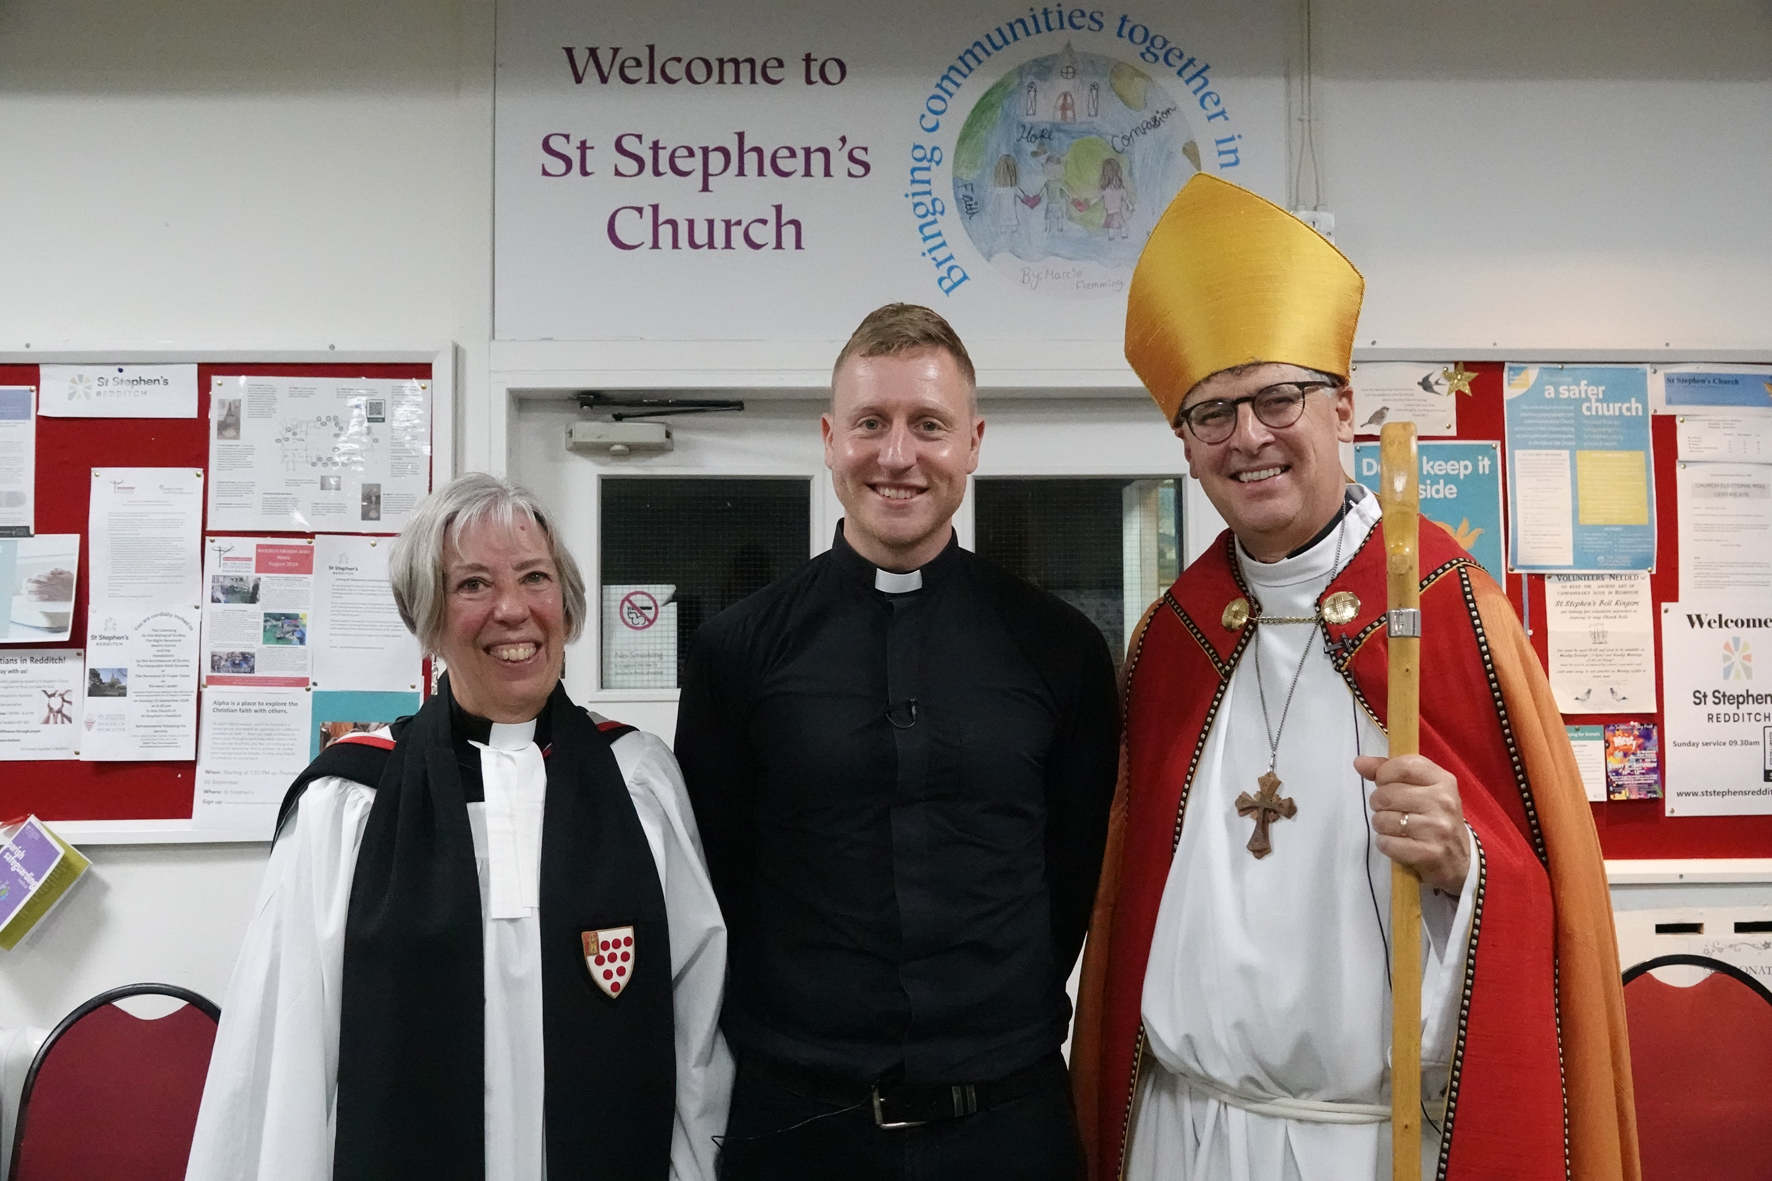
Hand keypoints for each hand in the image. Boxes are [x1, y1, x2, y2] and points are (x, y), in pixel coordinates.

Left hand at [1352, 754, 1469, 894]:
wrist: (1460, 860)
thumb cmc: (1434, 818)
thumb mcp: (1421, 789)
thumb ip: (1389, 772)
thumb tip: (1360, 762)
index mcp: (1443, 780)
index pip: (1403, 766)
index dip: (1384, 774)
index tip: (1386, 784)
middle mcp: (1443, 802)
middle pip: (1386, 794)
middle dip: (1378, 803)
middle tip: (1391, 811)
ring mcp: (1437, 829)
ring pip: (1382, 820)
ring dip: (1381, 825)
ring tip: (1396, 828)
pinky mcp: (1429, 853)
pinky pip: (1386, 843)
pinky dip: (1385, 844)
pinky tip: (1398, 843)